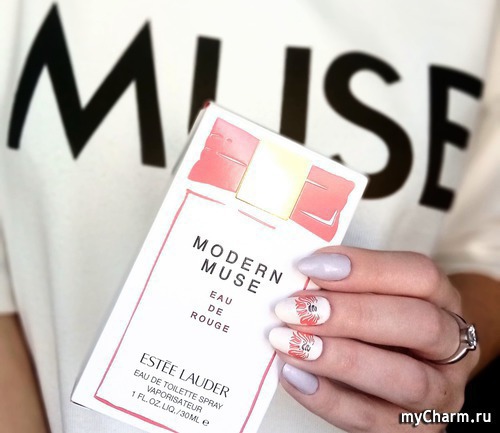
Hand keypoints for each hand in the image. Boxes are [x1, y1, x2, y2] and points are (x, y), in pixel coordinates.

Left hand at [268, 246, 479, 432]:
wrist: (392, 386)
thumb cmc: (379, 332)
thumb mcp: (372, 300)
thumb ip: (347, 287)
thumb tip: (302, 274)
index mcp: (442, 301)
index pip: (421, 275)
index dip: (366, 268)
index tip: (310, 266)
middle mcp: (450, 348)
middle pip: (420, 323)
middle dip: (353, 314)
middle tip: (297, 309)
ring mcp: (439, 395)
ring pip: (405, 379)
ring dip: (341, 359)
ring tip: (290, 343)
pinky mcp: (412, 431)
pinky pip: (372, 420)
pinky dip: (327, 397)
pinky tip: (293, 374)